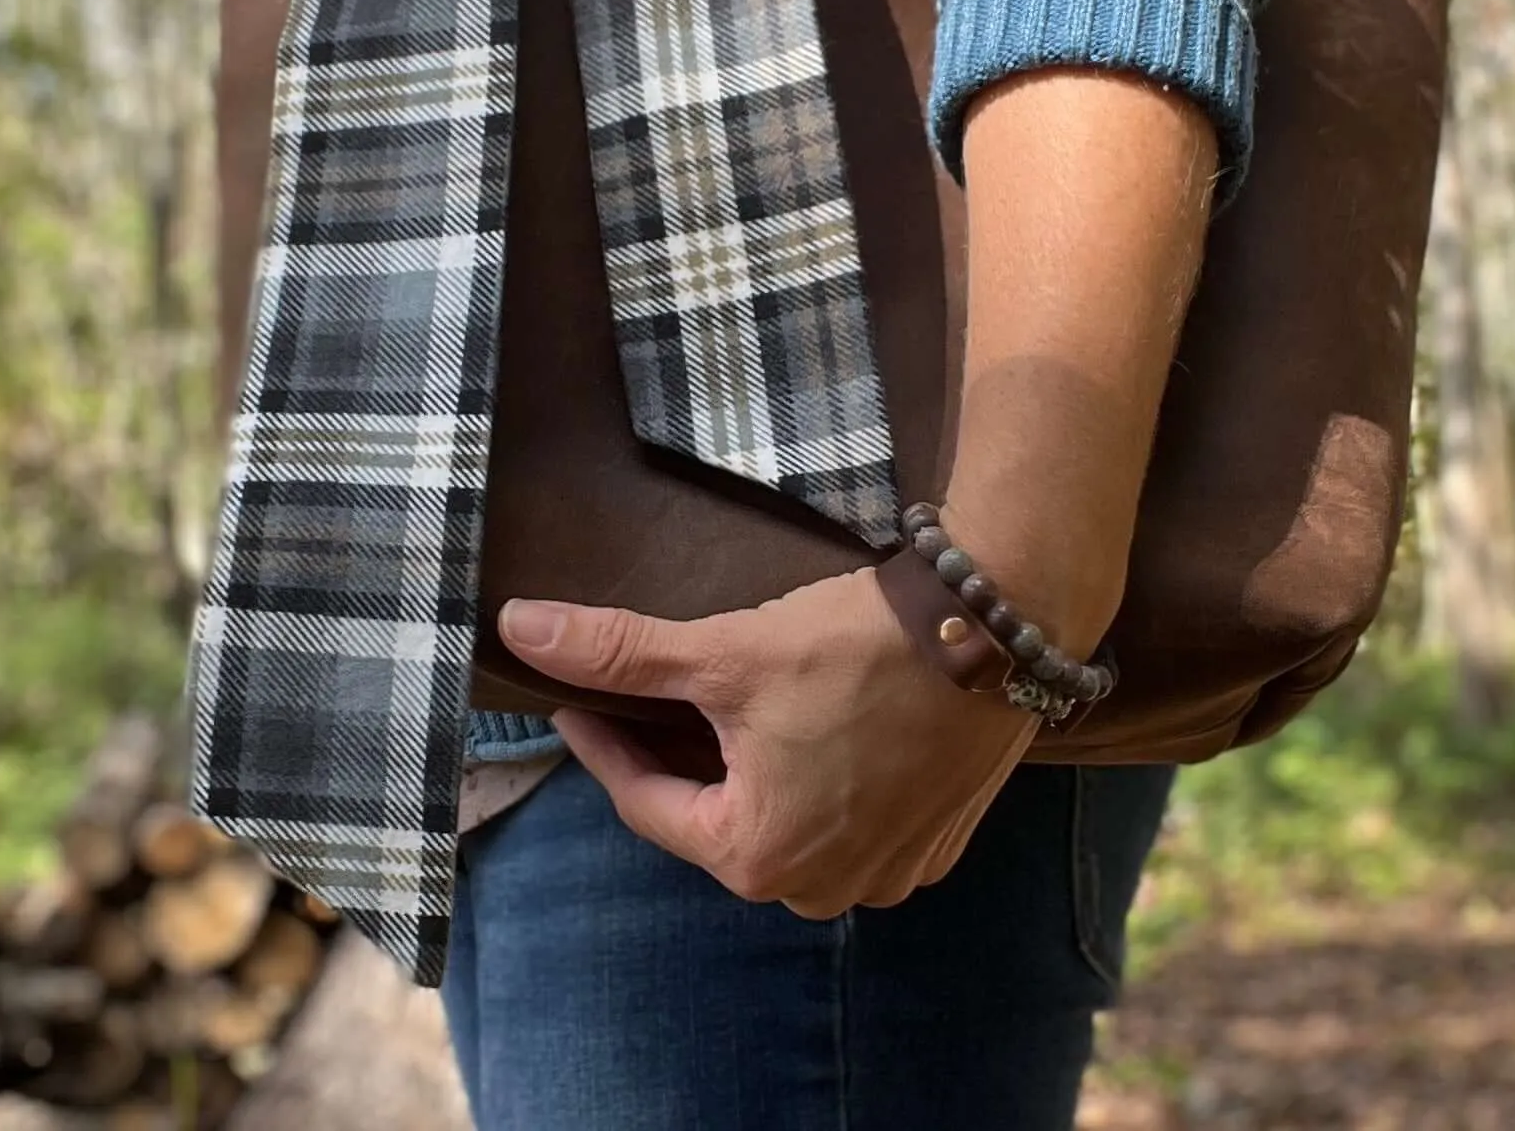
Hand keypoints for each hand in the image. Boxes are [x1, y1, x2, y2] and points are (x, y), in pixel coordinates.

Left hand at [499, 69, 1213, 913]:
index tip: (569, 700)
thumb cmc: (853, 645)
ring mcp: (885, 873)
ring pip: (780, 819)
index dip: (599, 743)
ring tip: (717, 705)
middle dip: (673, 757)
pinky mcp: (932, 842)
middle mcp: (819, 888)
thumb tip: (521, 629)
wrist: (994, 625)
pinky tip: (805, 725)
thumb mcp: (722, 650)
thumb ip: (618, 652)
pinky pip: (846, 819)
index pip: (644, 802)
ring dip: (743, 769)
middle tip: (639, 697)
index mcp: (755, 856)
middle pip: (712, 818)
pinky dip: (813, 777)